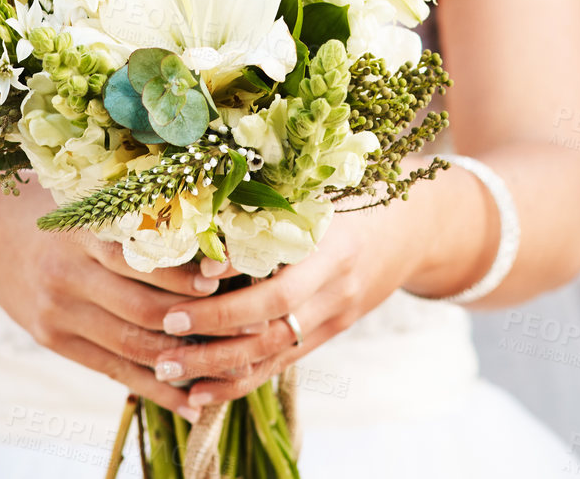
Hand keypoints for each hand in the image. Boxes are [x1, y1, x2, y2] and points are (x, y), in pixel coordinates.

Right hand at [0, 180, 221, 418]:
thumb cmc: (48, 204)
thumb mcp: (84, 197)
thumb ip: (132, 210)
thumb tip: (203, 222)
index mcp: (82, 232)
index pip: (141, 258)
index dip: (185, 272)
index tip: (224, 272)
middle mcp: (68, 276)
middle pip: (143, 310)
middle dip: (196, 319)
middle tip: (241, 321)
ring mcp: (58, 314)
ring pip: (131, 347)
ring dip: (183, 360)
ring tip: (228, 363)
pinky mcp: (54, 341)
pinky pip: (112, 371)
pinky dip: (154, 387)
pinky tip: (189, 399)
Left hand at [146, 205, 412, 409]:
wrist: (414, 227)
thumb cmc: (355, 192)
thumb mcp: (320, 189)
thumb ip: (273, 202)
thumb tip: (205, 206)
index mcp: (331, 247)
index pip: (282, 283)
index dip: (237, 287)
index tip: (193, 281)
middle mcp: (335, 289)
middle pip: (272, 326)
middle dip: (215, 331)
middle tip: (165, 326)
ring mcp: (334, 316)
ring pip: (273, 354)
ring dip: (218, 366)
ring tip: (169, 367)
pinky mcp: (329, 333)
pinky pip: (282, 364)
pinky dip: (240, 379)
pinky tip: (202, 390)